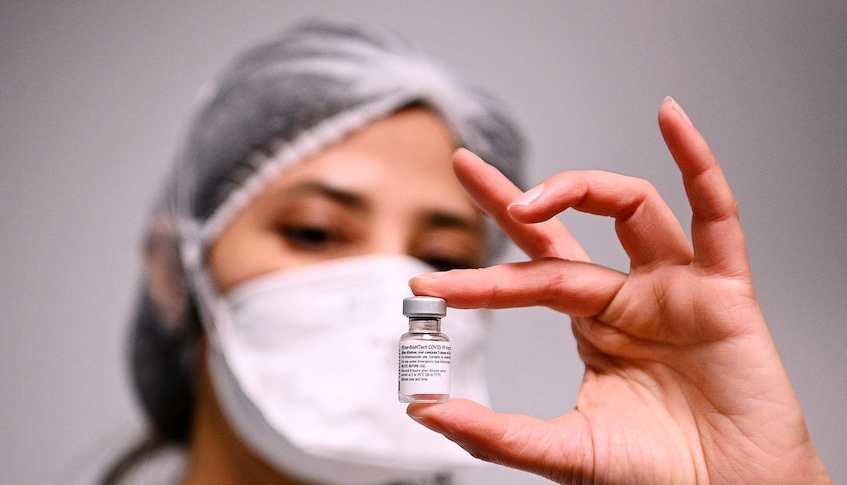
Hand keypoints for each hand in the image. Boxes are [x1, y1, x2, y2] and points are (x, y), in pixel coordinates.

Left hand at [408, 98, 829, 483]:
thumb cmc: (662, 475)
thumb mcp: (564, 450)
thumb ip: (496, 432)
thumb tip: (426, 410)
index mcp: (595, 325)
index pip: (530, 276)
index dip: (480, 274)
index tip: (426, 281)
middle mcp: (631, 297)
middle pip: (568, 227)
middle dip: (514, 198)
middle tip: (465, 167)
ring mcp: (676, 288)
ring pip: (631, 208)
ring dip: (579, 190)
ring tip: (525, 202)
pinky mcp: (724, 291)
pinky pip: (717, 214)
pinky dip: (697, 163)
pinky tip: (671, 120)